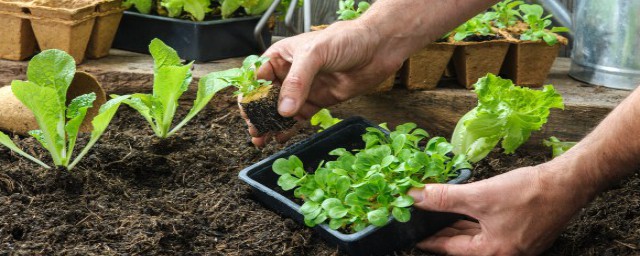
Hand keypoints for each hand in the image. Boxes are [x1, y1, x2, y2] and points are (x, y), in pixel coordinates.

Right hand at [244, 20, 403, 146]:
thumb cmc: (346, 39)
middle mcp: (290, 73)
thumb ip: (297, 82)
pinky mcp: (319, 101)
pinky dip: (290, 129)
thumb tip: (283, 109)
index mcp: (282, 56)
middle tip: (254, 131)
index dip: (250, 95)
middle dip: (258, 115)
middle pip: (267, 98)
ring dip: (271, 125)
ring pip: (281, 111)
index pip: (257, 77)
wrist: (378, 48)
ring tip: (262, 140)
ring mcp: (305, 89)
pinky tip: (281, 138)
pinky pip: (300, 117)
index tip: (247, 113)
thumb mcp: (315, 54)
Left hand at [408, 164, 591, 254]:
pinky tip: (462, 208)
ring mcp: (514, 244)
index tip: (411, 233)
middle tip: (420, 219)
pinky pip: (489, 228)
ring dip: (457, 223)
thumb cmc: (528, 194)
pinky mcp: (521, 232)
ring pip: (476, 234)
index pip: (449, 248)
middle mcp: (503, 254)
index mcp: (492, 253)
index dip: (428, 238)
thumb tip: (416, 197)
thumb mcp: (480, 196)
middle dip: (441, 229)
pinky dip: (474, 218)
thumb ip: (445, 198)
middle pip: (462, 243)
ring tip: (436, 213)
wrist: (567, 184)